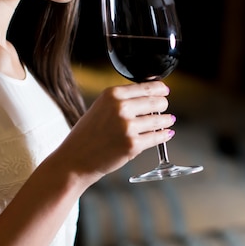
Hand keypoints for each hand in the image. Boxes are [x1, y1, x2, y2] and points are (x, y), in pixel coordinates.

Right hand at [58, 81, 175, 181]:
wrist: (76, 158)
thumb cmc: (88, 134)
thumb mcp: (101, 106)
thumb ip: (122, 99)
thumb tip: (150, 92)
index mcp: (112, 94)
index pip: (146, 87)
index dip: (160, 89)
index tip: (165, 91)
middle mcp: (120, 108)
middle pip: (156, 101)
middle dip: (163, 105)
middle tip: (164, 107)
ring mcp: (128, 127)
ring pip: (159, 120)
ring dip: (166, 120)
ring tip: (169, 120)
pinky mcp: (133, 145)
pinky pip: (157, 137)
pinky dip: (164, 135)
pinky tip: (166, 133)